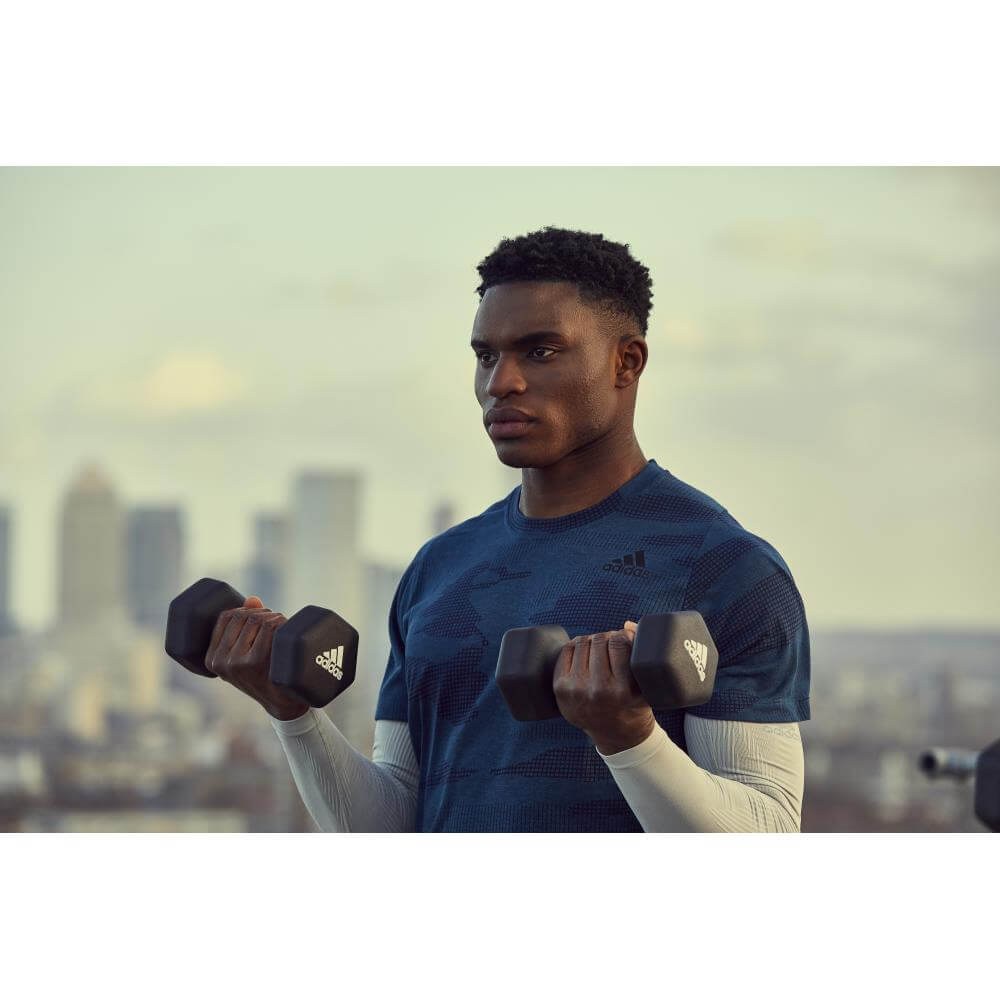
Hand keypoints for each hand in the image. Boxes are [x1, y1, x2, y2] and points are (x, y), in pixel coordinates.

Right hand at [204, 596, 310, 720]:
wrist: (283, 702)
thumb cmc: (266, 673)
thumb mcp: (247, 653)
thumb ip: (246, 625)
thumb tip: (252, 599)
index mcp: (211, 659)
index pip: (225, 617)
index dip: (245, 609)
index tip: (259, 616)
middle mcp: (220, 661)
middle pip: (243, 615)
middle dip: (263, 613)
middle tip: (276, 622)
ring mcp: (236, 662)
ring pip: (257, 619)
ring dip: (275, 617)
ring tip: (282, 628)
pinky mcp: (255, 662)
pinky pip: (268, 628)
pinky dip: (281, 623)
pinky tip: (286, 630)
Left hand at [552, 620, 655, 753]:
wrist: (615, 735)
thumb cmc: (635, 704)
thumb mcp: (645, 684)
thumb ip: (640, 651)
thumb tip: (626, 624)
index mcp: (623, 690)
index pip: (618, 643)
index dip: (623, 635)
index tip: (625, 638)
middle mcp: (598, 690)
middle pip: (599, 640)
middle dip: (608, 637)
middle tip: (612, 643)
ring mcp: (576, 690)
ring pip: (582, 643)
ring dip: (592, 640)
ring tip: (599, 648)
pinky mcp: (561, 688)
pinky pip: (567, 651)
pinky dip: (577, 646)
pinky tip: (585, 650)